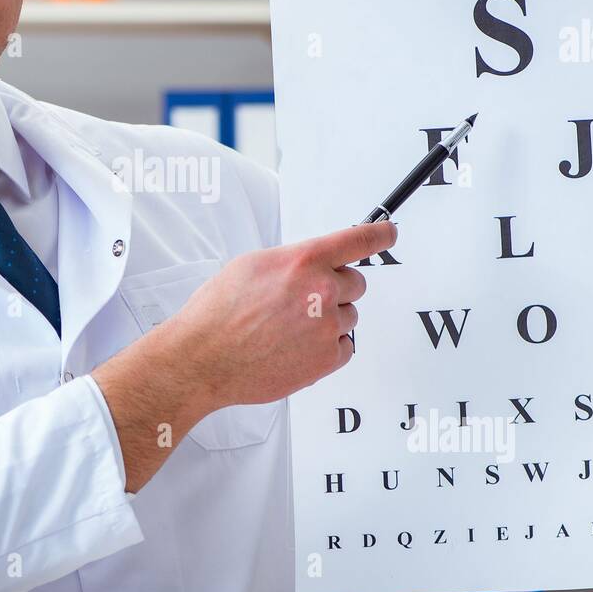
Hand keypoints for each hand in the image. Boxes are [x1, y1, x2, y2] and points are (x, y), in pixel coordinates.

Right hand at [91, 221, 396, 491]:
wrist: (204, 358)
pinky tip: (295, 348)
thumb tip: (312, 266)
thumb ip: (292, 262)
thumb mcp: (252, 265)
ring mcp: (327, 327)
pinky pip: (344, 348)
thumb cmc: (218, 313)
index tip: (389, 232)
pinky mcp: (327, 359)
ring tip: (289, 330)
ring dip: (328, 320)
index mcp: (303, 261)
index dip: (379, 234)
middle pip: (356, 283)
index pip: (357, 240)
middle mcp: (321, 291)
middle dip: (335, 289)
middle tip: (302, 302)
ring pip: (348, 317)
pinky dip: (326, 349)